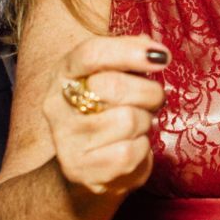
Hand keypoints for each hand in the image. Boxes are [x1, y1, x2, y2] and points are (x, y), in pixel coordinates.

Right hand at [43, 37, 167, 196]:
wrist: (90, 166)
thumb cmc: (109, 112)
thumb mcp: (116, 77)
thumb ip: (131, 58)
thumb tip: (153, 50)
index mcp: (65, 74)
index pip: (92, 54)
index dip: (129, 52)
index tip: (162, 57)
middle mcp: (56, 105)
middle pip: (113, 86)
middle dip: (148, 92)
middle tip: (154, 100)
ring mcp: (65, 140)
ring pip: (127, 120)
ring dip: (145, 122)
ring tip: (138, 125)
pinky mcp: (79, 170)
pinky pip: (128, 152)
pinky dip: (141, 149)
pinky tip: (132, 146)